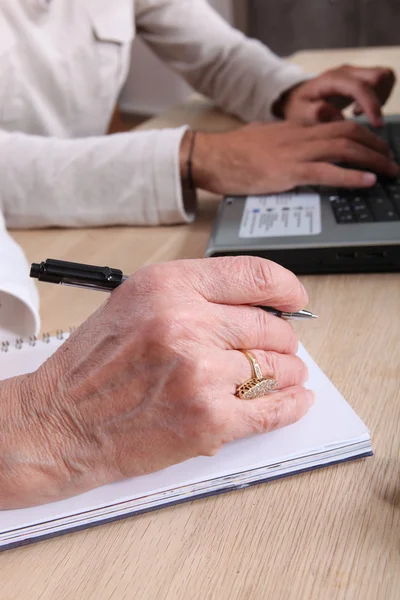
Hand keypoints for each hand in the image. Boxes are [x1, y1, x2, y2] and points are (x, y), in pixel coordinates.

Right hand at [0, 257, 313, 508]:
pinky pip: (271, 410)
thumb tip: (248, 303)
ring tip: (285, 375)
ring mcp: (200, 373)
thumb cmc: (91, 367)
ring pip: (275, 368)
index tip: (295, 299)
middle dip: (283, 340)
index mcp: (168, 288)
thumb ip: (191, 295)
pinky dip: (290, 406)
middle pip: (269, 326)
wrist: (60, 422)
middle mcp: (186, 324)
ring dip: (287, 373)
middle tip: (283, 347)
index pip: (254, 275)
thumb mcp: (134, 303)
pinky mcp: (208, 419)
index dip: (286, 288)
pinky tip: (295, 400)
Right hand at [185, 121, 398, 195]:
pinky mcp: (287, 171)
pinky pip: (326, 171)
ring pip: (344, 148)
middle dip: (376, 147)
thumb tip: (297, 155)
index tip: (377, 149)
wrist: (210, 156)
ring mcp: (295, 152)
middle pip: (350, 133)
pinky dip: (350, 176)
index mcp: (296, 130)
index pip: (340, 125)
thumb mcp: (265, 142)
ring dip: (372, 160)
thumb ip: (285, 146)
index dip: (364, 136)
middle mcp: (300, 136)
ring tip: (388, 172)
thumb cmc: (232, 153)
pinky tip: (367, 181)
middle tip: (391, 162)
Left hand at [275, 65, 395, 126]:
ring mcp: (353, 72)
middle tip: (362, 118)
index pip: (360, 86)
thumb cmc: (298, 107)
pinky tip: (361, 109)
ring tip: (358, 113)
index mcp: (331, 80)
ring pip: (384, 76)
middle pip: (378, 76)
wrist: (295, 98)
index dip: (371, 105)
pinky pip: (382, 80)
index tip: (377, 125)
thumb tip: (338, 118)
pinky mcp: (359, 77)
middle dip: (378, 100)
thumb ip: (316, 114)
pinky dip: (380, 95)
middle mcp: (345, 71)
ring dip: (380, 97)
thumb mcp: (299, 114)